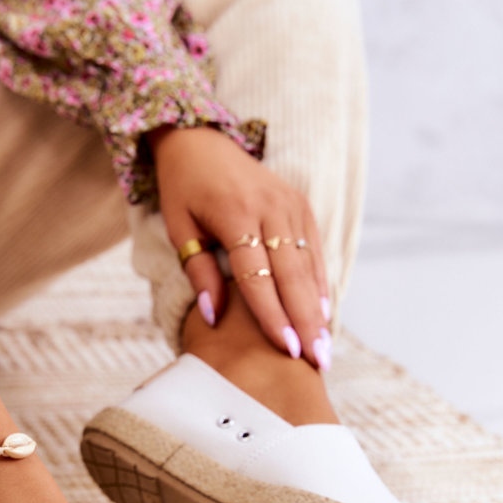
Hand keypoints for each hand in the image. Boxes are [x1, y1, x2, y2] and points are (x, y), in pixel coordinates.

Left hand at [150, 126, 330, 368]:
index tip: (285, 350)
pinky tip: (323, 314)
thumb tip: (215, 316)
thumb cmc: (183, 189)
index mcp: (235, 214)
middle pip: (292, 276)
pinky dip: (320, 283)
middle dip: (306, 322)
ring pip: (309, 265)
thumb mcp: (178, 227)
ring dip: (318, 309)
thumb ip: (198, 271)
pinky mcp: (301, 204)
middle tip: (317, 361)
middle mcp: (270, 208)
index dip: (273, 315)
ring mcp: (290, 205)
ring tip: (324, 349)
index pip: (257, 276)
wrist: (201, 141)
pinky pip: (315, 250)